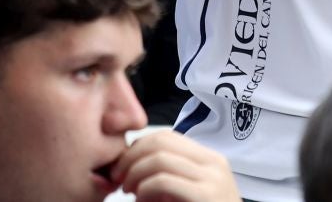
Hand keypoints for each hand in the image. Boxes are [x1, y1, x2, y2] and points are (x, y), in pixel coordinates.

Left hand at [110, 129, 241, 201]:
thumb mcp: (188, 192)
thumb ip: (169, 175)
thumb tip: (130, 163)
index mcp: (210, 159)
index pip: (167, 137)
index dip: (138, 147)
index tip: (123, 166)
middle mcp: (213, 163)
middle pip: (161, 141)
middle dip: (131, 156)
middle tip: (118, 176)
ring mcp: (212, 178)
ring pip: (159, 158)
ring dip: (134, 173)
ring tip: (128, 190)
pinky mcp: (205, 196)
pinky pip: (164, 181)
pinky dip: (144, 188)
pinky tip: (141, 200)